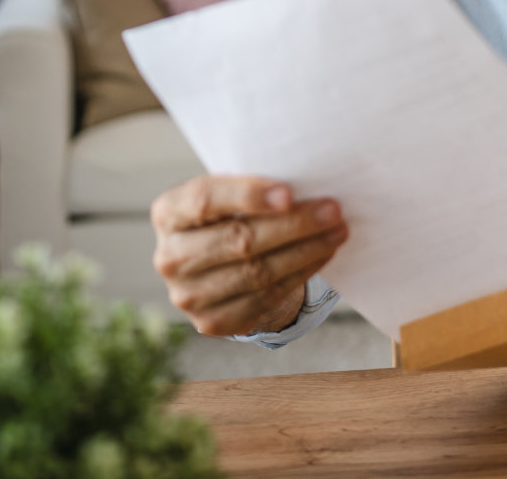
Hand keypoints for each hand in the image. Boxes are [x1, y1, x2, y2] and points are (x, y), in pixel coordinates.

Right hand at [150, 175, 347, 336]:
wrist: (220, 265)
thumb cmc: (232, 214)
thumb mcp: (230, 193)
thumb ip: (252, 186)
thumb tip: (307, 185)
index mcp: (168, 212)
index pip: (204, 200)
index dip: (247, 196)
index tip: (289, 193)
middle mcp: (170, 257)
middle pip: (239, 239)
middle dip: (294, 224)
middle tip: (334, 210)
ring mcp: (188, 295)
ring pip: (258, 272)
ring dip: (306, 250)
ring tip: (337, 231)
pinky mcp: (213, 322)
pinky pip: (266, 297)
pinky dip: (300, 273)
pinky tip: (323, 254)